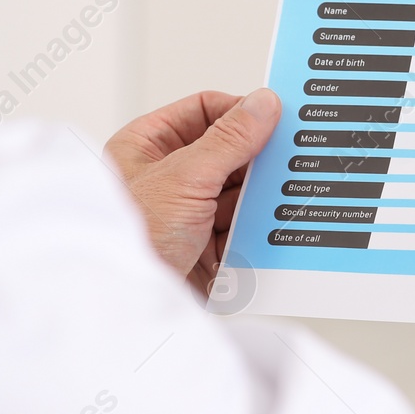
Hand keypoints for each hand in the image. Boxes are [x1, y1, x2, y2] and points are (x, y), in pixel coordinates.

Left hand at [104, 89, 280, 292]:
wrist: (123, 308)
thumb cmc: (129, 238)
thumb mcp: (184, 177)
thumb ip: (229, 139)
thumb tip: (263, 104)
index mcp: (148, 145)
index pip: (204, 111)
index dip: (241, 112)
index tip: (278, 116)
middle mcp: (166, 177)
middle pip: (228, 154)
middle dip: (257, 161)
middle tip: (291, 158)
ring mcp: (185, 214)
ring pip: (238, 194)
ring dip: (259, 199)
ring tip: (283, 198)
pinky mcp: (202, 248)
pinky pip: (240, 229)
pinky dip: (257, 230)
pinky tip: (272, 228)